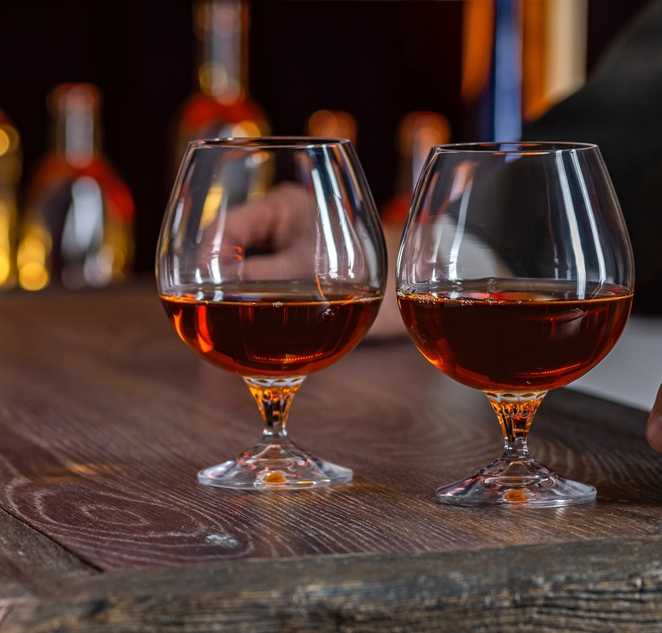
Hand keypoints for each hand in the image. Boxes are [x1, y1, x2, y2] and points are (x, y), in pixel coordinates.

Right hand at [213, 183, 408, 338]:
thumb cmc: (367, 272)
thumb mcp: (301, 277)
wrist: (405, 295)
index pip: (225, 227)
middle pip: (229, 251)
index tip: (193, 292)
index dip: (205, 260)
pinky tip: (240, 336)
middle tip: (200, 314)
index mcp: (283, 205)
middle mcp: (281, 223)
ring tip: (214, 329)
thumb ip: (252, 283)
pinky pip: (261, 289)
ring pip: (242, 273)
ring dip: (231, 299)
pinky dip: (250, 308)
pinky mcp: (295, 275)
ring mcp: (288, 249)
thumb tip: (205, 293)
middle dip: (212, 282)